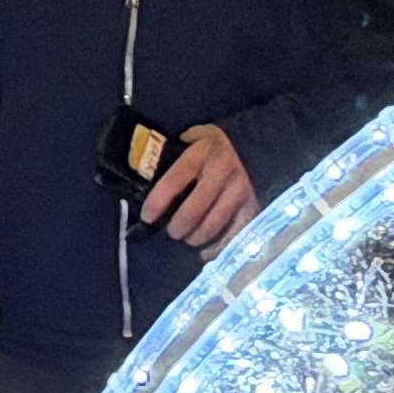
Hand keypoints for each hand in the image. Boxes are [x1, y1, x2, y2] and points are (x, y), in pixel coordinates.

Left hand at [137, 121, 258, 250]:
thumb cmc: (206, 148)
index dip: (158, 201)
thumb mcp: (186, 142)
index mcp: (200, 153)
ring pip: (214, 222)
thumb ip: (167, 157)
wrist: (245, 144)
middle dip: (178, 226)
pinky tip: (207, 250)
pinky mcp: (252, 202)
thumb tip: (141, 182)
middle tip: (171, 232)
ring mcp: (240, 187)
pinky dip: (219, 245)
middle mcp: (222, 170)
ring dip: (196, 237)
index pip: (175, 179)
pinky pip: (236, 231)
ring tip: (188, 238)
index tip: (147, 217)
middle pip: (195, 208)